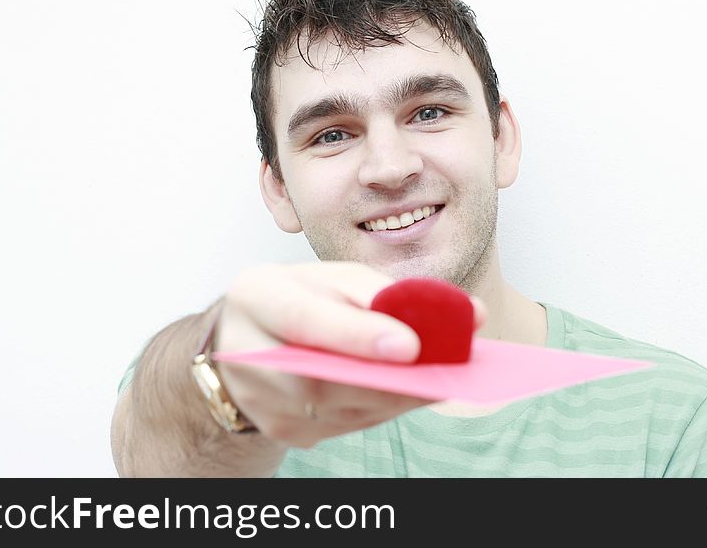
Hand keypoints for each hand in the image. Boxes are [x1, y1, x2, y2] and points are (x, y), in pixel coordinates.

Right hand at [214, 262, 485, 447]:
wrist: (246, 336)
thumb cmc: (300, 296)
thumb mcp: (333, 276)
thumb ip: (383, 290)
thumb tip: (460, 311)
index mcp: (257, 296)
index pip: (305, 319)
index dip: (357, 335)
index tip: (410, 346)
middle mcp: (248, 353)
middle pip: (323, 380)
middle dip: (390, 380)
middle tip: (443, 373)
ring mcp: (261, 401)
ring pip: (339, 411)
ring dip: (395, 399)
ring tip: (438, 381)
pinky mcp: (282, 430)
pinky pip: (343, 425)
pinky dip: (382, 409)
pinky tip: (409, 393)